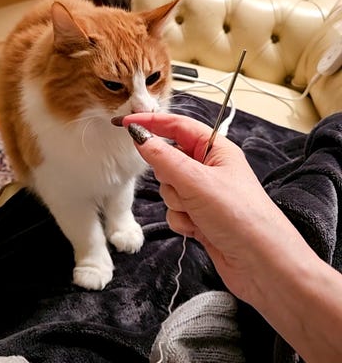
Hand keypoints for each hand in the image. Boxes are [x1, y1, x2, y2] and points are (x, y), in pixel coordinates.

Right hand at [117, 112, 309, 302]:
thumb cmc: (239, 216)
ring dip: (177, 202)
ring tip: (197, 213)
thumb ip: (163, 157)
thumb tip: (139, 135)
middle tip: (183, 187)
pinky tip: (198, 229)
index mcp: (216, 149)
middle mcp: (210, 168)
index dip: (151, 121)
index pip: (177, 126)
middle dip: (169, 176)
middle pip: (169, 159)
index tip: (125, 123)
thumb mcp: (196, 181)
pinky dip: (181, 220)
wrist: (262, 266)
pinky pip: (174, 210)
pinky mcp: (200, 216)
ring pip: (169, 188)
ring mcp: (204, 194)